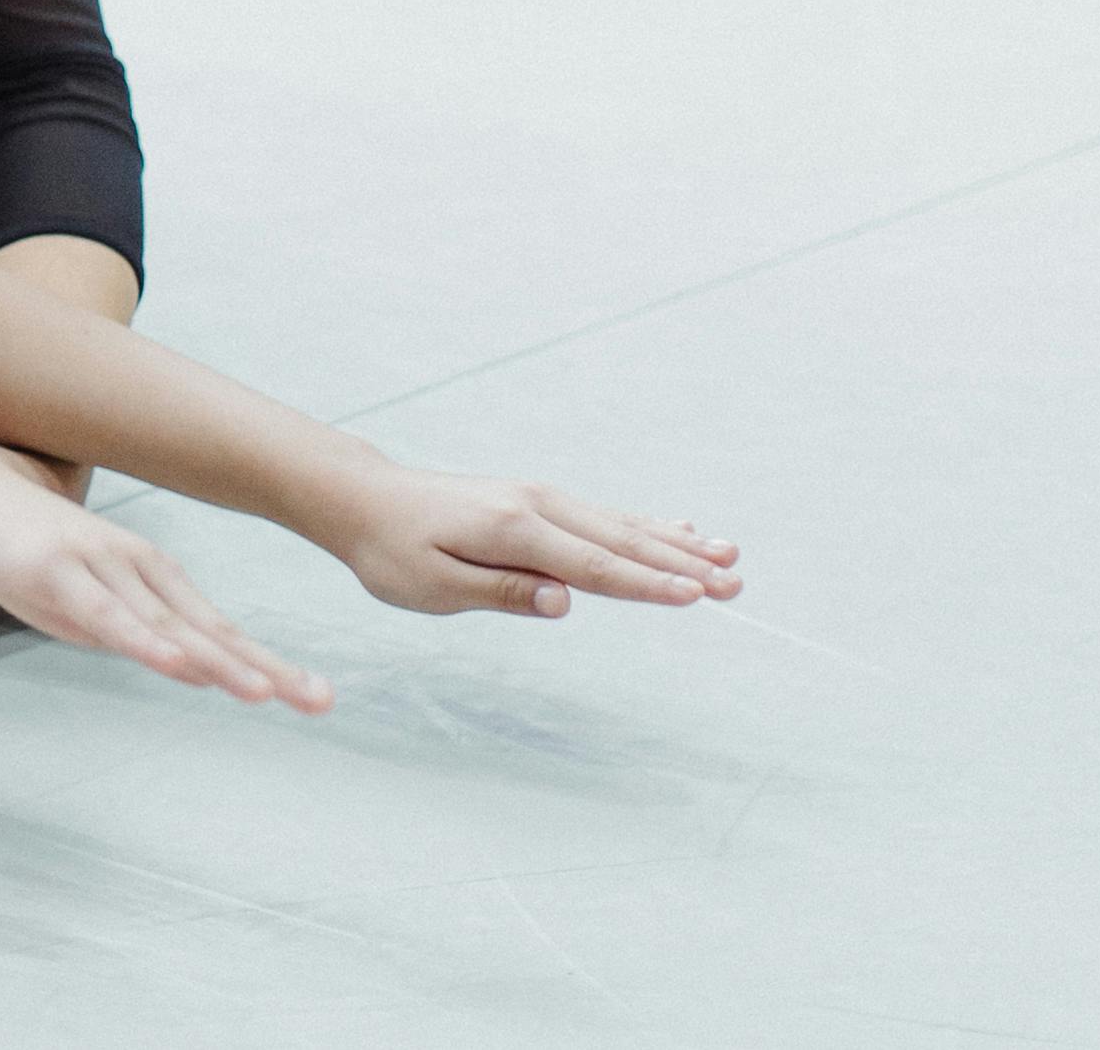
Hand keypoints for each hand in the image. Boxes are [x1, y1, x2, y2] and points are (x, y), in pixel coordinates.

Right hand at [0, 444, 339, 709]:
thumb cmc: (21, 550)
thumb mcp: (81, 604)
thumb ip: (128, 631)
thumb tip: (181, 662)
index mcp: (150, 579)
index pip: (218, 632)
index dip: (267, 665)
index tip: (317, 698)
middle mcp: (136, 568)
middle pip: (208, 629)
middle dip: (264, 667)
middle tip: (319, 702)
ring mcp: (96, 565)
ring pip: (165, 623)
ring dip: (214, 659)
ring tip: (261, 693)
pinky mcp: (53, 568)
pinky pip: (104, 613)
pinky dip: (142, 640)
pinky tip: (173, 664)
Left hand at [320, 466, 738, 619]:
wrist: (362, 500)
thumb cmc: (390, 549)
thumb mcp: (430, 585)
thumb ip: (500, 592)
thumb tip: (564, 601)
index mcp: (509, 530)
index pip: (592, 566)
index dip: (646, 585)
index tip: (696, 596)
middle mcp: (532, 506)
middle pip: (618, 541)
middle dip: (681, 564)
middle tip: (736, 582)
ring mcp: (537, 498)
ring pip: (618, 525)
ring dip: (674, 543)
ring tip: (728, 556)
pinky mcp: (535, 501)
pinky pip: (600, 515)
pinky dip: (644, 524)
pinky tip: (679, 530)